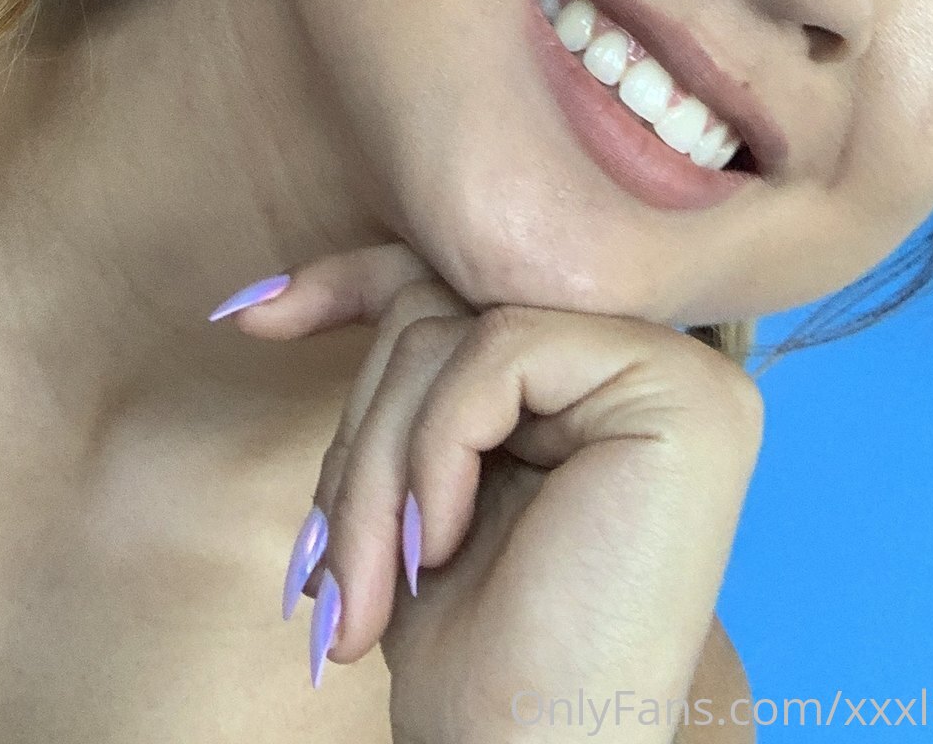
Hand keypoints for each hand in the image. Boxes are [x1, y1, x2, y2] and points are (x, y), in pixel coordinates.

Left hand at [222, 242, 762, 743]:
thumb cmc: (478, 653)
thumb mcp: (413, 481)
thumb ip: (397, 374)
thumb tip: (266, 296)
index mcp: (602, 378)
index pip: (459, 280)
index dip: (349, 284)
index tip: (251, 315)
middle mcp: (657, 361)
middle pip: (444, 307)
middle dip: (360, 436)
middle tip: (330, 571)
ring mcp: (681, 373)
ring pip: (454, 332)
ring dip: (377, 466)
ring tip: (365, 586)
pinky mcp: (681, 394)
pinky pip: (495, 352)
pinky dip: (436, 448)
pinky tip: (439, 543)